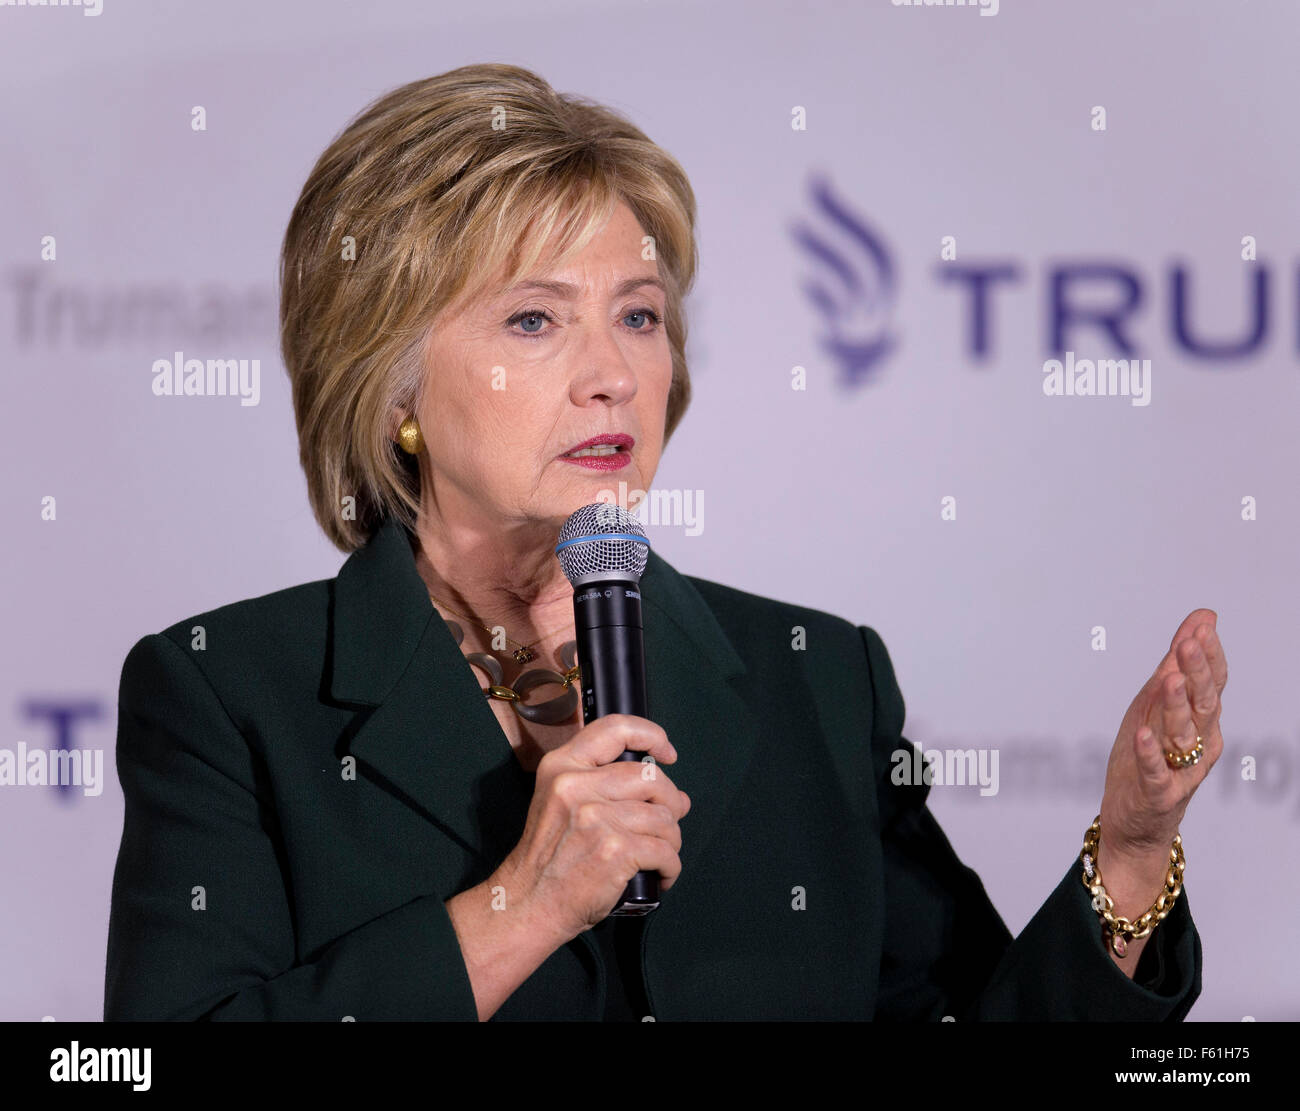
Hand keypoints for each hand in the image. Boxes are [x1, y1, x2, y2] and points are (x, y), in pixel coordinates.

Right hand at [496, 714, 690, 944]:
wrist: (529, 902)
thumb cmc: (549, 856)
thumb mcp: (560, 801)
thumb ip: (603, 784)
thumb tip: (670, 788)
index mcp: (562, 765)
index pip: (615, 728)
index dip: (650, 734)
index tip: (667, 753)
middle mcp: (576, 784)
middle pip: (650, 777)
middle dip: (671, 801)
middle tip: (669, 823)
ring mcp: (595, 817)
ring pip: (664, 817)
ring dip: (672, 839)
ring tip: (661, 854)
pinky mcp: (614, 849)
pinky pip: (664, 851)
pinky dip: (670, 866)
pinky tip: (661, 875)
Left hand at [1099, 609, 1227, 859]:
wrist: (1135, 821)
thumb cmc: (1148, 757)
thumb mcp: (1156, 704)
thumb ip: (1176, 665)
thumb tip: (1201, 619)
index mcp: (1201, 720)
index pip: (1212, 683)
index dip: (1208, 654)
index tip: (1202, 625)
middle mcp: (1198, 743)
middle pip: (1204, 704)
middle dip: (1197, 672)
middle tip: (1189, 643)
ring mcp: (1180, 769)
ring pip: (1183, 734)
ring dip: (1176, 706)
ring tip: (1168, 680)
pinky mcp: (1158, 793)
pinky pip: (1155, 771)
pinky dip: (1150, 753)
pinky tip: (1143, 734)